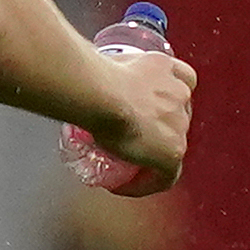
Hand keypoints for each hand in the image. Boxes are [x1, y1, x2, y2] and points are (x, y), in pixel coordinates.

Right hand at [76, 47, 193, 198]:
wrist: (100, 93)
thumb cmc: (94, 76)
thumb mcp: (100, 63)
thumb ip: (97, 66)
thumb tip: (69, 71)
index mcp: (166, 67)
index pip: (181, 78)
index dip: (166, 93)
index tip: (148, 104)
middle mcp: (180, 94)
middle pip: (177, 112)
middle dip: (159, 125)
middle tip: (131, 137)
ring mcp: (179, 124)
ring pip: (174, 142)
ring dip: (153, 152)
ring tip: (126, 163)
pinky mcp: (173, 152)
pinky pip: (165, 175)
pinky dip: (146, 183)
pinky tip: (124, 187)